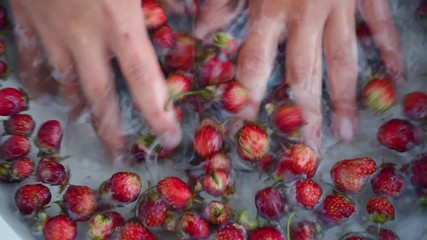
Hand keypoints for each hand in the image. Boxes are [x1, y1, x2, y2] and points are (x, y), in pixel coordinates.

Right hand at [10, 0, 181, 160]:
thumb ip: (170, 1)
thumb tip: (199, 25)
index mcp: (119, 22)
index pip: (143, 78)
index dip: (157, 113)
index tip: (169, 138)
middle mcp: (84, 35)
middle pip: (99, 95)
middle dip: (110, 130)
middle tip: (119, 155)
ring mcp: (51, 30)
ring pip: (63, 82)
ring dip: (76, 107)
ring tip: (86, 124)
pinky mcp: (27, 18)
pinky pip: (30, 58)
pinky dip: (38, 79)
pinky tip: (45, 92)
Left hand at [197, 0, 405, 154]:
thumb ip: (221, 1)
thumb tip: (200, 29)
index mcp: (269, 9)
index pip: (255, 64)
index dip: (248, 97)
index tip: (245, 128)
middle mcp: (304, 16)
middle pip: (304, 75)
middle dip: (305, 114)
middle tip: (308, 148)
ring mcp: (339, 6)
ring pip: (345, 61)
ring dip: (346, 100)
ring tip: (348, 131)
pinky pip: (379, 26)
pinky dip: (390, 50)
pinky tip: (397, 78)